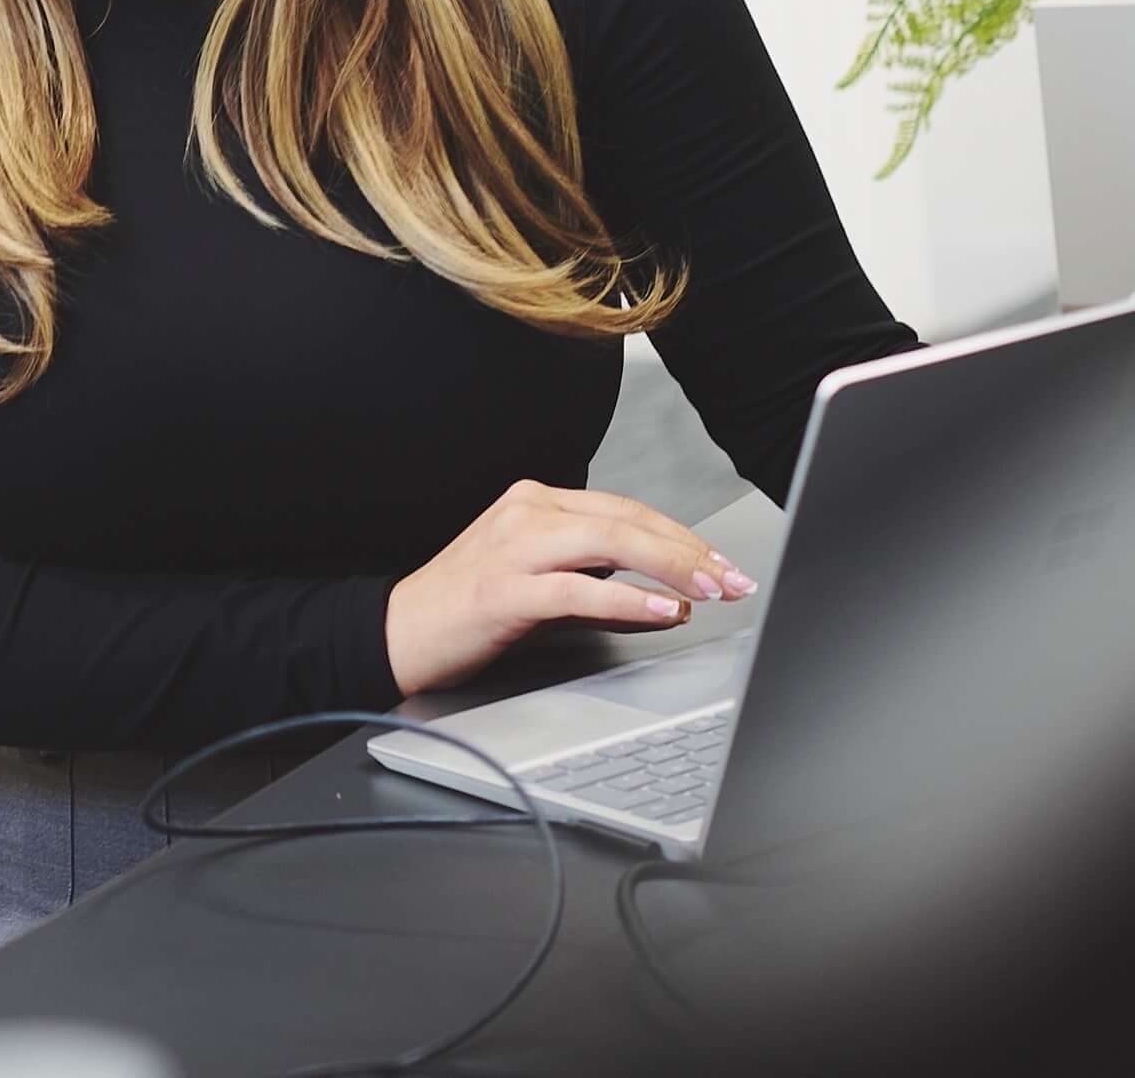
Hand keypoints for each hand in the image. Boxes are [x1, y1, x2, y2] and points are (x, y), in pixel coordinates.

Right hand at [383, 480, 758, 696]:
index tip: (724, 564)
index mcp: (536, 503)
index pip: (627, 509)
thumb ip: (603, 589)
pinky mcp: (505, 589)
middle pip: (627, 520)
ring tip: (711, 591)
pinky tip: (661, 608)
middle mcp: (527, 514)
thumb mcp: (541, 585)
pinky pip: (578, 588)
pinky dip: (626, 598)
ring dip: (671, 567)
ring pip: (610, 542)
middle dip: (691, 551)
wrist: (399, 631)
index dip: (683, 537)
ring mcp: (514, 548)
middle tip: (735, 578)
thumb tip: (670, 601)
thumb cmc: (467, 610)